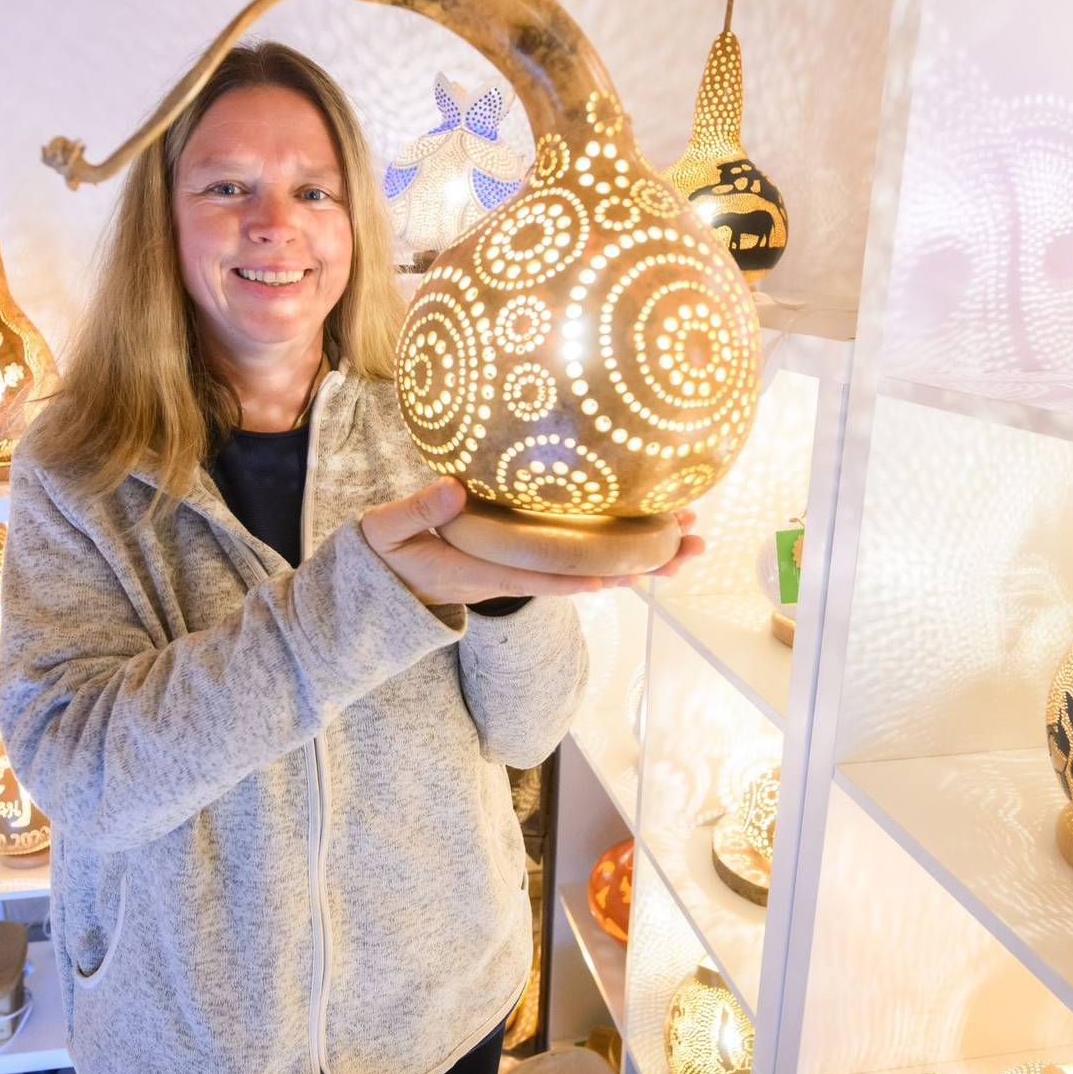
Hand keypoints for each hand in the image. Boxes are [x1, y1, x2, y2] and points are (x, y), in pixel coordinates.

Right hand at [360, 478, 704, 605]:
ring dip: (638, 556)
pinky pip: (572, 556)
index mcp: (482, 570)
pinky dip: (609, 545)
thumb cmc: (385, 556)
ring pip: (586, 566)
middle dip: (637, 564)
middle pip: (582, 575)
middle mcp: (511, 574)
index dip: (581, 575)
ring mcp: (519, 569)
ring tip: (689, 538)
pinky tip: (642, 531)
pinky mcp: (520, 559)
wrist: (381, 586)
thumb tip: (455, 487)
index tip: (623, 571)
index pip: (539, 576)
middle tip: (691, 548)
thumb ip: (418, 510)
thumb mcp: (388, 532)